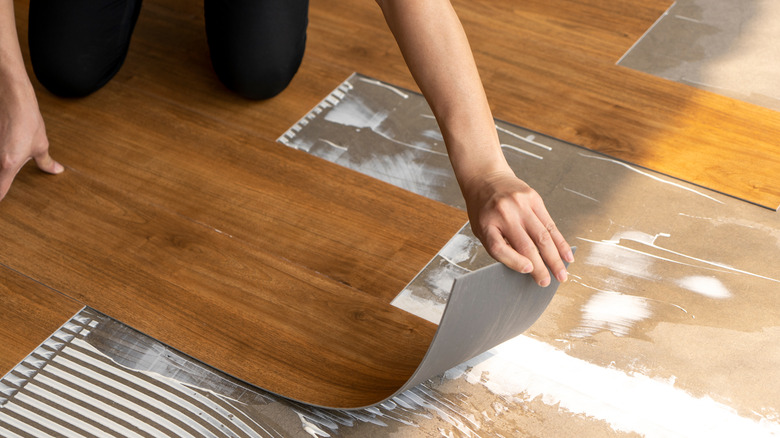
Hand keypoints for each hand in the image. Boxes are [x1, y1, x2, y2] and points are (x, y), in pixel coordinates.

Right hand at [0, 94, 62, 200]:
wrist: (13, 99)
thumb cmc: (27, 121)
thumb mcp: (40, 145)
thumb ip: (46, 162)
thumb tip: (55, 170)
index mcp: (8, 164)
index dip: (0, 200)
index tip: (3, 203)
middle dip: (0, 183)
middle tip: (6, 183)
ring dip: (2, 171)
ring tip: (9, 159)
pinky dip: (0, 154)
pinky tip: (4, 148)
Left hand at [463, 170, 573, 285]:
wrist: (485, 177)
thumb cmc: (483, 209)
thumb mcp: (481, 228)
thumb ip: (499, 244)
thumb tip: (526, 266)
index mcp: (486, 223)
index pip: (499, 247)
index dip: (515, 262)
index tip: (528, 271)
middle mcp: (504, 213)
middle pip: (526, 245)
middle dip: (540, 268)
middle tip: (548, 283)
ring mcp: (521, 205)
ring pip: (543, 236)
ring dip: (554, 259)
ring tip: (562, 275)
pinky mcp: (534, 198)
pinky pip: (550, 224)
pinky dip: (560, 242)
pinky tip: (567, 254)